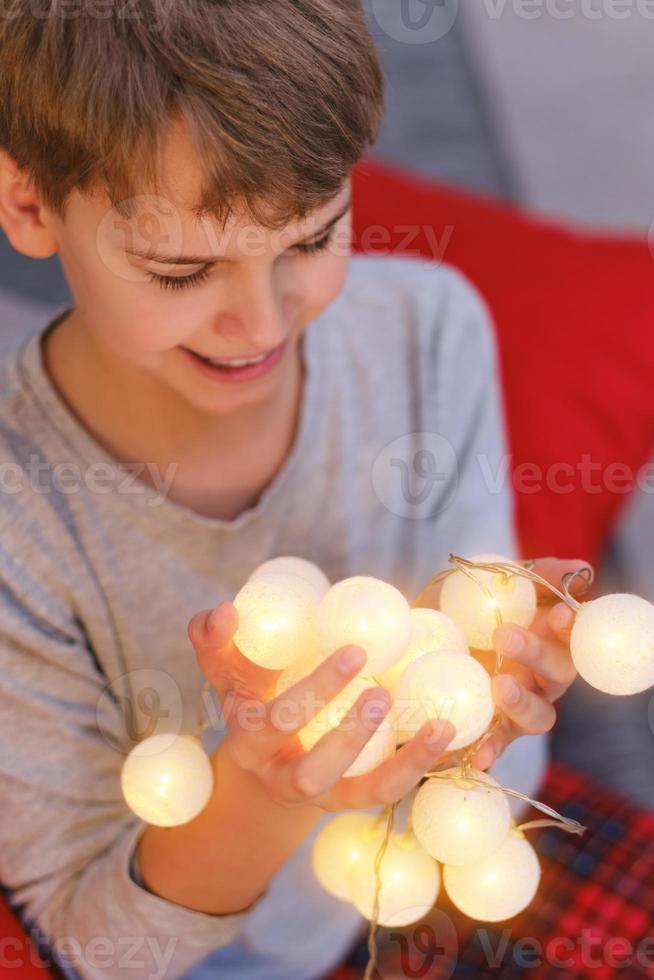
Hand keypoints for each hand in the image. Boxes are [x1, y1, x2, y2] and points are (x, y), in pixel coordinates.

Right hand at [189, 602, 454, 810]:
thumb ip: (217, 641)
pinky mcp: (347, 800)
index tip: (351, 649)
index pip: (269, 722)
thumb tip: (224, 610)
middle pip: (310, 765)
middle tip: (378, 679)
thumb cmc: (250, 701)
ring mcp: (318, 793)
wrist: (261, 768)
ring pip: (352, 787)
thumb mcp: (229, 673)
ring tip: (432, 721)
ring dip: (395, 759)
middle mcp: (280, 775)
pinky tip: (443, 732)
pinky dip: (415, 764)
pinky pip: (383, 791)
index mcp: (248, 741)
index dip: (309, 691)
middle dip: (348, 730)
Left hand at [470, 557, 590, 769]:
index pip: (573, 634)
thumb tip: (580, 568)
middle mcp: (539, 676)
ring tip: (499, 686)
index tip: (559, 612)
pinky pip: (497, 745)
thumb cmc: (462, 609)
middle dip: (536, 653)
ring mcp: (517, 705)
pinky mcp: (491, 729)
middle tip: (505, 636)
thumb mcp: (488, 582)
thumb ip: (534, 576)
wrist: (417, 644)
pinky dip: (491, 751)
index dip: (572, 626)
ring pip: (539, 715)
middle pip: (557, 672)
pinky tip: (479, 756)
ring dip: (522, 702)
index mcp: (546, 639)